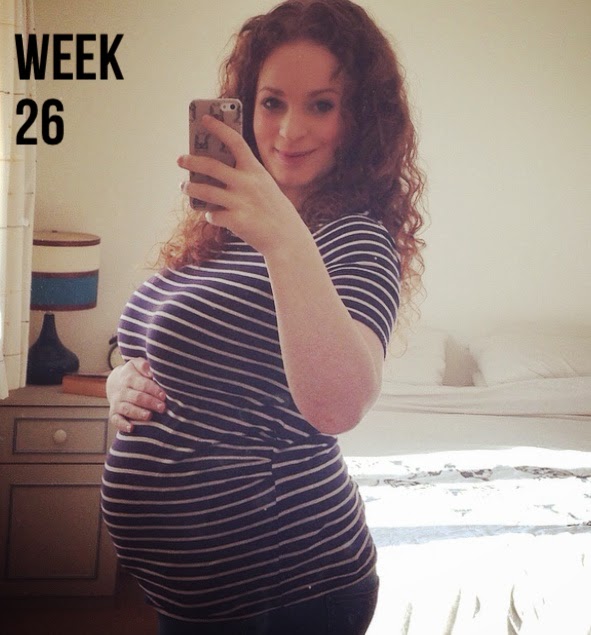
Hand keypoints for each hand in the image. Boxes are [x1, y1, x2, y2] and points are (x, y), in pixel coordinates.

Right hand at [107, 358, 165, 432]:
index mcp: (129, 378)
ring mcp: (117, 403)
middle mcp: (122, 391)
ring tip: (148, 416)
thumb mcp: (136, 364)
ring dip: (138, 413)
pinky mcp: (113, 413)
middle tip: (162, 407)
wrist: (114, 382)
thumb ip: (144, 365)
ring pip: (127, 408)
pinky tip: (131, 428)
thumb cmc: (133, 373)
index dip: (153, 390)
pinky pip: (116, 420)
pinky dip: (122, 425)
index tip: (163, 395)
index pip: (142, 384)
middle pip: (136, 397)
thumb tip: (151, 372)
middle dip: (150, 402)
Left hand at [178, 114, 306, 255]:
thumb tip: (213, 173)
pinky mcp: (236, 220)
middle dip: (192, 161)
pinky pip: (212, 214)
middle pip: (211, 165)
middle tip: (181, 159)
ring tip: (184, 186)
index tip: (204, 119)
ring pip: (205, 190)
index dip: (219, 128)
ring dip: (190, 187)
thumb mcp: (265, 187)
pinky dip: (209, 214)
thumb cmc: (274, 210)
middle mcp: (247, 183)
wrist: (287, 239)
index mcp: (256, 170)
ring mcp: (241, 202)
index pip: (235, 141)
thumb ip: (244, 177)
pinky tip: (211, 215)